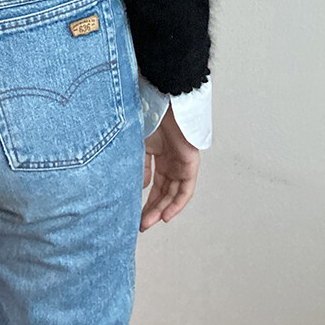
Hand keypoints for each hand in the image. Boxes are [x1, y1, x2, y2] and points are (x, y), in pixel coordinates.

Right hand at [140, 101, 199, 230]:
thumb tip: (143, 187)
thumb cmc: (147, 115)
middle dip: (152, 209)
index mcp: (158, 153)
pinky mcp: (190, 161)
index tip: (135, 213)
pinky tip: (166, 215)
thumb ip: (142, 166)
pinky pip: (186, 188)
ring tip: (150, 222)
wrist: (160, 99)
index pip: (155, 183)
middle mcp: (171, 159)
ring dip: (162, 209)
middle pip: (164, 191)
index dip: (146, 199)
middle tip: (141, 224)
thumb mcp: (138, 144)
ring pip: (174, 192)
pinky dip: (177, 203)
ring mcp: (181, 161)